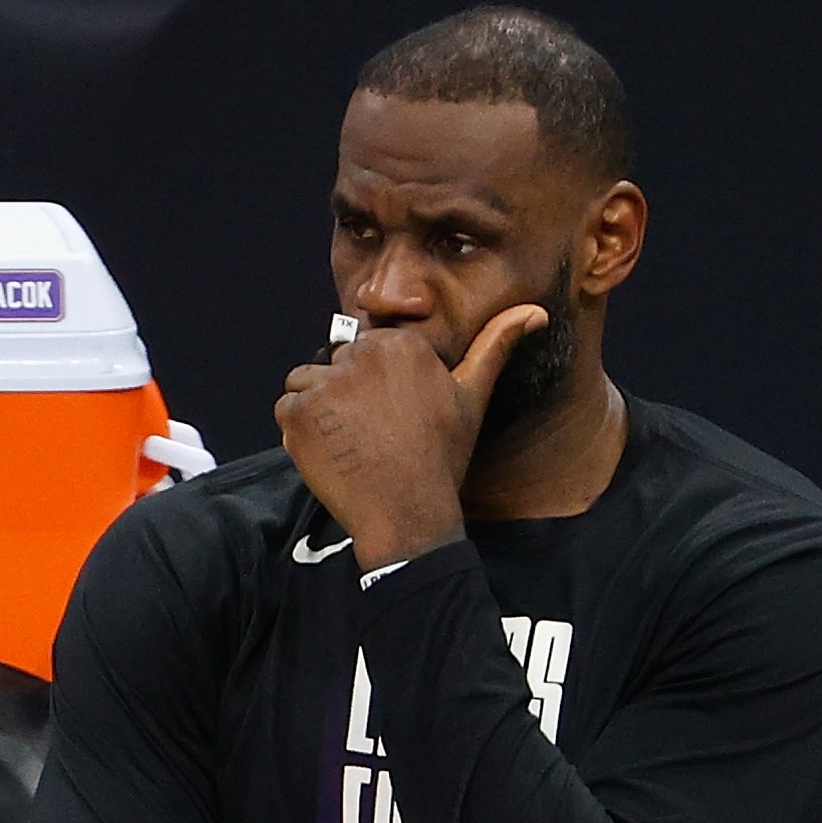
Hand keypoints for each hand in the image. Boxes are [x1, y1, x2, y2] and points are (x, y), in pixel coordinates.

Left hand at [272, 304, 548, 568]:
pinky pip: (287, 409)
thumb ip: (496, 345)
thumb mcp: (473, 398)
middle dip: (345, 396)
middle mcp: (363, 355)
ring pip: (307, 383)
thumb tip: (534, 310)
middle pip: (335, 365)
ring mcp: (327, 383)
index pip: (367, 352)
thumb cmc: (441, 458)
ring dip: (319, 411)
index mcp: (402, 345)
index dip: (374, 387)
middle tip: (370, 436)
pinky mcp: (300, 411)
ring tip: (350, 444)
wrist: (407, 512)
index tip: (390, 419)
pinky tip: (330, 453)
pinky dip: (299, 432)